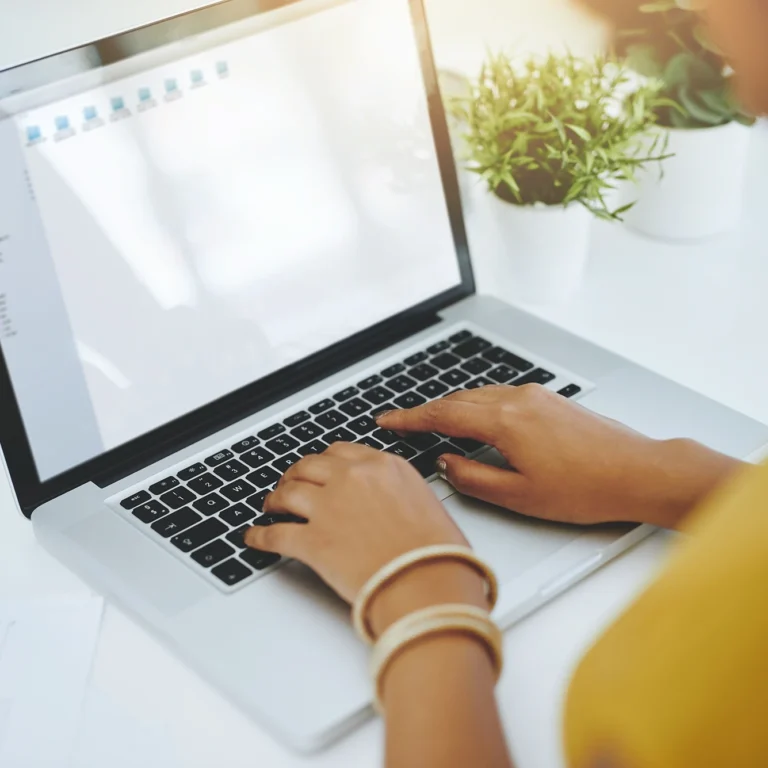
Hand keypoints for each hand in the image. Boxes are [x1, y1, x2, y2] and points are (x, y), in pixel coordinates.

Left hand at [244, 443, 487, 633]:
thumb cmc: (438, 555)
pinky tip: (254, 538)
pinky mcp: (312, 540)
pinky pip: (275, 534)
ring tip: (270, 507)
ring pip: (287, 492)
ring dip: (274, 499)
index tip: (318, 469)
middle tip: (289, 484)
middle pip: (309, 466)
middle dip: (295, 475)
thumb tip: (392, 504)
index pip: (342, 452)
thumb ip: (401, 494)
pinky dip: (259, 536)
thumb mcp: (428, 506)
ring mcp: (329, 506)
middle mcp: (354, 478)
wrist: (430, 585)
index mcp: (385, 466)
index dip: (323, 462)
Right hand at [376, 385, 742, 529]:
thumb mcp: (520, 496)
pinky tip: (476, 421)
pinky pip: (500, 395)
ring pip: (479, 395)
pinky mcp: (549, 399)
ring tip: (433, 424)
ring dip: (452, 408)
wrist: (639, 472)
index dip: (410, 418)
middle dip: (427, 411)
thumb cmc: (587, 489)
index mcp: (505, 420)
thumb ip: (473, 478)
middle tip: (403, 423)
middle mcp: (517, 398)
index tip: (387, 420)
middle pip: (458, 399)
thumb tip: (446, 463)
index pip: (443, 414)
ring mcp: (536, 394)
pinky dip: (477, 406)